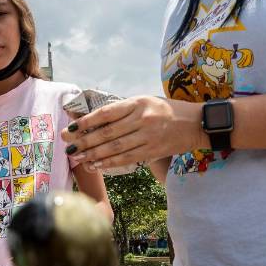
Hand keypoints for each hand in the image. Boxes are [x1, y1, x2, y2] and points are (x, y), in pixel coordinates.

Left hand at [60, 96, 204, 170]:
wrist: (197, 123)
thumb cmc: (168, 110)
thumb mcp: (147, 102)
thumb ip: (125, 110)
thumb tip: (96, 120)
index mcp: (138, 102)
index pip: (106, 113)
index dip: (87, 121)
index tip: (72, 127)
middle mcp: (142, 118)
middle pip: (107, 132)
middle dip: (84, 140)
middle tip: (68, 145)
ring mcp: (148, 136)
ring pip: (115, 147)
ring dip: (93, 154)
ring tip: (78, 157)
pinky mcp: (153, 150)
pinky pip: (127, 158)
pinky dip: (110, 162)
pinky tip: (96, 164)